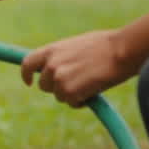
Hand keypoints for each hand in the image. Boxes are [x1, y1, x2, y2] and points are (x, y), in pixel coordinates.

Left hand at [20, 29, 137, 106]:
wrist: (122, 50)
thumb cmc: (106, 45)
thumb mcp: (75, 45)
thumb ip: (61, 56)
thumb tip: (54, 66)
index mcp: (51, 50)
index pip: (27, 64)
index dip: (26, 75)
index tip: (29, 82)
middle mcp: (50, 65)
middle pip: (44, 86)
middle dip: (57, 87)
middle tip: (77, 82)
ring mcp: (59, 79)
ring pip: (58, 96)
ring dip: (71, 94)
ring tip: (89, 82)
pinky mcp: (69, 92)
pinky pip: (71, 103)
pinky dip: (81, 101)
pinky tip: (93, 90)